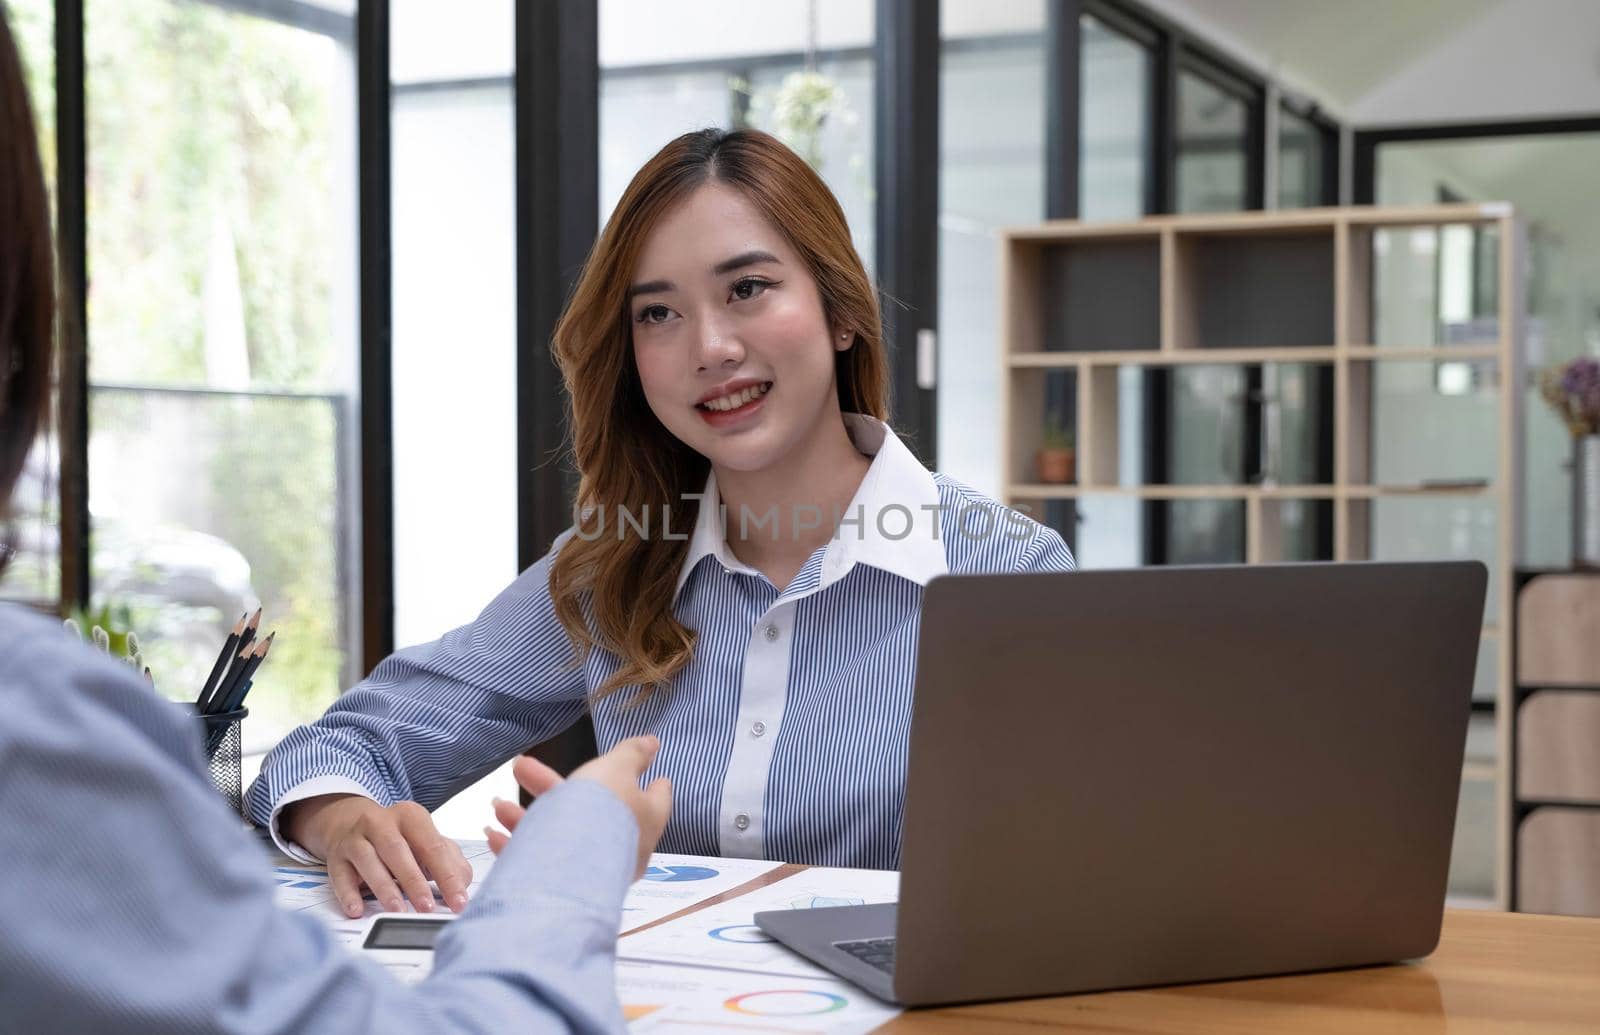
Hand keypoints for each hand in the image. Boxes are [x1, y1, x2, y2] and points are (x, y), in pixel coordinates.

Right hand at [283, 793, 473, 917]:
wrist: (349, 823)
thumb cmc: (397, 838)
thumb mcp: (425, 841)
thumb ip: (449, 860)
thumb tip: (462, 884)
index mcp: (411, 816)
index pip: (433, 846)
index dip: (448, 876)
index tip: (458, 902)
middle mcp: (381, 822)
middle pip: (398, 851)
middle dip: (414, 881)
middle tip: (427, 907)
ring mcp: (355, 839)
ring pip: (369, 861)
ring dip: (384, 888)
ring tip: (397, 910)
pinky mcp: (336, 857)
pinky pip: (340, 876)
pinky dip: (348, 894)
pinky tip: (356, 910)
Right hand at [486, 735, 671, 878]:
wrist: (572, 866)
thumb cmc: (601, 811)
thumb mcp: (616, 768)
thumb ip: (632, 754)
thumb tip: (653, 743)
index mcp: (645, 817)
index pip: (655, 797)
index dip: (652, 783)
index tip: (657, 776)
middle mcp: (624, 846)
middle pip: (588, 809)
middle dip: (548, 787)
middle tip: (522, 768)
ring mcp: (596, 867)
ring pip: (559, 835)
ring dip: (525, 818)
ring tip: (497, 805)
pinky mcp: (567, 886)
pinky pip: (541, 862)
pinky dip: (517, 846)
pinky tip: (494, 834)